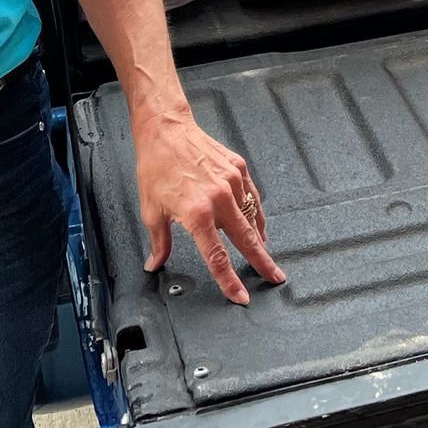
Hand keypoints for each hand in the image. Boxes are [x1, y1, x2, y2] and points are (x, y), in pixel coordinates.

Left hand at [134, 108, 285, 306]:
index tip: (241, 296)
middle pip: (247, 240)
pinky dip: (256, 213)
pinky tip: (258, 224)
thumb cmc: (156, 166)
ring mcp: (232, 182)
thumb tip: (155, 263)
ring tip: (264, 254)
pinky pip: (252, 197)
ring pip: (251, 218)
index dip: (229, 281)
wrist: (166, 130)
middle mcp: (219, 199)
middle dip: (262, 262)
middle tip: (276, 278)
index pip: (217, 257)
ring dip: (258, 238)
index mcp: (197, 214)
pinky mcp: (238, 169)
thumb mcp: (151, 210)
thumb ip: (159, 242)